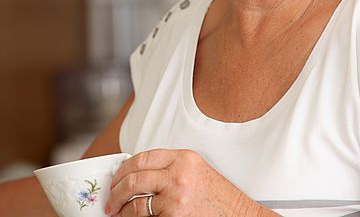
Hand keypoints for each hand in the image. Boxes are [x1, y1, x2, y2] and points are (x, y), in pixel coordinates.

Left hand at [105, 149, 264, 216]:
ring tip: (117, 215)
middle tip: (111, 200)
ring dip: (122, 211)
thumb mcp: (196, 172)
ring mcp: (175, 198)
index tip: (117, 177)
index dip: (124, 168)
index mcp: (183, 158)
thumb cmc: (220, 199)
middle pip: (134, 178)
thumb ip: (171, 169)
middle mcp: (178, 175)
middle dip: (116, 191)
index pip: (143, 157)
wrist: (239, 216)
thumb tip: (140, 176)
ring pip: (136, 204)